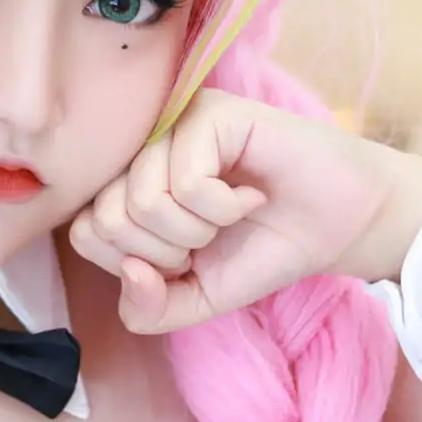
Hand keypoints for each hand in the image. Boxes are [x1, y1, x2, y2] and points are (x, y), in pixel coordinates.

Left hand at [65, 89, 421, 332]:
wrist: (336, 227)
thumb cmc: (263, 251)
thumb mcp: (195, 300)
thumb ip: (147, 309)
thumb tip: (130, 271)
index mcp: (127, 186)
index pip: (85, 232)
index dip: (137, 265)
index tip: (187, 257)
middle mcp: (141, 150)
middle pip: (107, 217)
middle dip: (168, 252)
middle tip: (213, 236)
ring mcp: (173, 125)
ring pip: (143, 199)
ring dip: (198, 230)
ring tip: (234, 214)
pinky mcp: (209, 112)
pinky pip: (185, 180)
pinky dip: (222, 208)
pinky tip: (251, 195)